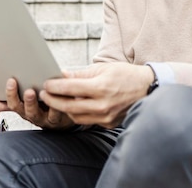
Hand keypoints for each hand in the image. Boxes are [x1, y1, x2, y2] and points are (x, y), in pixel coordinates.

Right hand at [0, 78, 74, 129]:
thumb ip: (5, 104)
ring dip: (49, 103)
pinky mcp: (62, 117)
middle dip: (27, 101)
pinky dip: (60, 100)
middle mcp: (34, 116)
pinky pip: (61, 110)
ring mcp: (48, 118)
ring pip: (47, 111)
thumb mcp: (21, 105)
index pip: (13, 104)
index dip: (11, 94)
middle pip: (28, 110)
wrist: (62, 119)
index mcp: (22, 110)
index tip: (11, 81)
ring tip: (44, 92)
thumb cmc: (39, 106)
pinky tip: (60, 89)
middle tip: (29, 90)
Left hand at [39, 63, 153, 128]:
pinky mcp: (108, 124)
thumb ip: (80, 74)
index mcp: (101, 87)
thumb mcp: (103, 68)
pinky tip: (73, 105)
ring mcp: (106, 116)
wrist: (147, 88)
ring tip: (56, 99)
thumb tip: (60, 75)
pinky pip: (87, 120)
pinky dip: (78, 113)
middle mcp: (103, 105)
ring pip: (76, 116)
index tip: (45, 84)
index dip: (55, 86)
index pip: (70, 88)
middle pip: (69, 106)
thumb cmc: (125, 75)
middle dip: (53, 100)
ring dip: (64, 108)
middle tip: (44, 94)